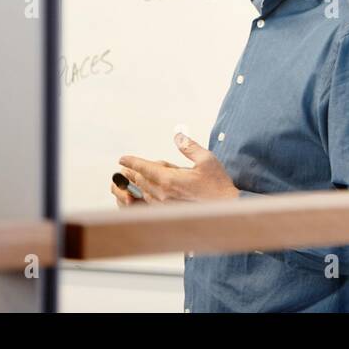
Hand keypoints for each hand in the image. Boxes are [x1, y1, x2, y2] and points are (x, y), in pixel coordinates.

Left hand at [118, 133, 239, 202]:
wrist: (225, 209)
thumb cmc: (217, 185)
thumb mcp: (206, 160)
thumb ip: (189, 147)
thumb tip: (178, 136)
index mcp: (169, 179)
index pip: (144, 168)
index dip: (132, 162)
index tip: (122, 159)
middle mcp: (163, 194)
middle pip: (140, 180)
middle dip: (133, 172)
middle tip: (127, 166)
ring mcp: (164, 206)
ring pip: (144, 192)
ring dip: (139, 184)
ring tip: (135, 177)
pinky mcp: (168, 213)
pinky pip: (150, 203)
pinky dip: (145, 195)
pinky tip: (148, 192)